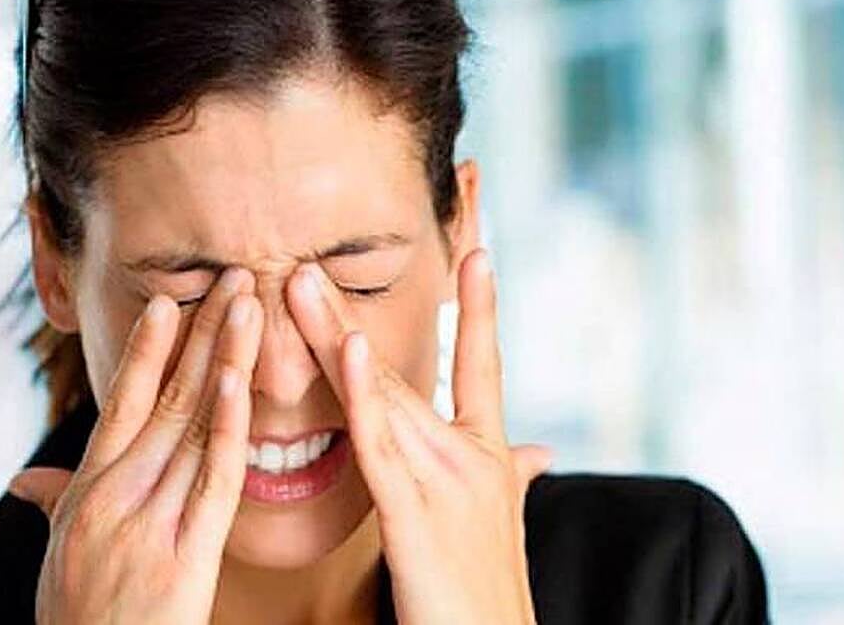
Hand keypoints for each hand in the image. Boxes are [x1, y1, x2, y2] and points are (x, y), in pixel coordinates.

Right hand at [7, 269, 262, 624]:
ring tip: (249, 304)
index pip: (121, 402)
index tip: (173, 301)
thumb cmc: (76, 618)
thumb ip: (55, 505)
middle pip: (166, 398)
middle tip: (235, 278)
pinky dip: (225, 429)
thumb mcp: (57, 555)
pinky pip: (212, 482)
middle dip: (204, 335)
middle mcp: (116, 492)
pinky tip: (238, 384)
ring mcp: (150, 519)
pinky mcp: (186, 554)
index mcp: (90, 488)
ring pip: (194, 425)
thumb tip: (24, 481)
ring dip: (223, 360)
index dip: (149, 350)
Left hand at [287, 248, 551, 624]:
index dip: (480, 310)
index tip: (476, 251)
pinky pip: (382, 446)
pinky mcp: (416, 515)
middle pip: (406, 370)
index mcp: (488, 458)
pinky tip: (351, 350)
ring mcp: (446, 482)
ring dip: (337, 336)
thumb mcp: (504, 522)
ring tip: (301, 282)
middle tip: (311, 260)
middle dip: (352, 314)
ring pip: (383, 395)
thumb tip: (542, 452)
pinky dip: (365, 394)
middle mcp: (471, 458)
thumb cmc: (486, 596)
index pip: (482, 367)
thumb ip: (515, 476)